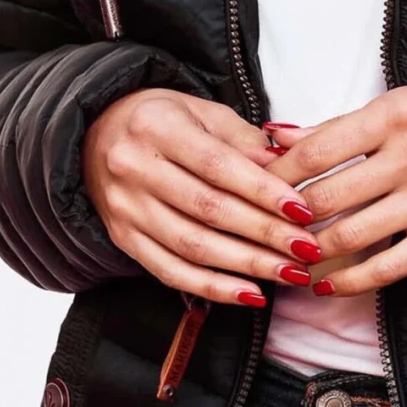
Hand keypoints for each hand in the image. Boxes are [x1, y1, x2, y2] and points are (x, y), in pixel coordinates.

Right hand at [81, 89, 325, 304]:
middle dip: (265, 234)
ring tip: (290, 273)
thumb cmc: (163, 120)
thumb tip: (288, 169)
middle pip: (208, 210)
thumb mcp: (202, 112)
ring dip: (247, 266)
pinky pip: (170, 272)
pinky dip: (213, 288)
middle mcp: (134, 168)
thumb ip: (243, 141)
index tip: (303, 211)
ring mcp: (125, 209)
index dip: (263, 191)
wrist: (98, 134)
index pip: (217, 166)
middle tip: (308, 249)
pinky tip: (250, 294)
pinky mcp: (123, 239)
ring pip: (193, 247)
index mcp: (155, 127)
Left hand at [263, 82, 406, 294]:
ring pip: (349, 236)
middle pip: (325, 197)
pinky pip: (387, 267)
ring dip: (308, 253)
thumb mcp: (400, 104)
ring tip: (286, 258)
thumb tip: (278, 136)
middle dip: (284, 219)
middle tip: (261, 230)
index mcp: (394, 116)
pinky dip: (349, 281)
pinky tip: (325, 285)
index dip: (277, 175)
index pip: (316, 151)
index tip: (254, 187)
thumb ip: (339, 127)